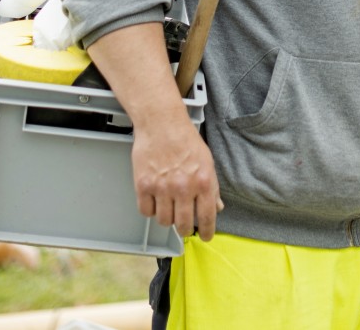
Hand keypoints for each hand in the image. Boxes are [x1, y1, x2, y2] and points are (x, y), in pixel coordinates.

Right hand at [132, 117, 222, 240]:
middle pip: (183, 225)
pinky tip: (155, 199)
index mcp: (203, 182)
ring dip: (167, 217)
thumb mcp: (207, 161)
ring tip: (168, 205)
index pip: (208, 217)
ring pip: (164, 221)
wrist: (161, 123)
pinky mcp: (143, 185)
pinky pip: (146, 212)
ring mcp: (162, 187)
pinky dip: (150, 209)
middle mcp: (183, 187)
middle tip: (184, 225)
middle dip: (185, 229)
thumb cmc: (185, 140)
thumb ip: (212, 187)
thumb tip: (217, 207)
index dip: (207, 231)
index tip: (205, 236)